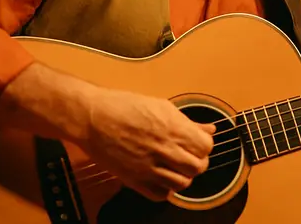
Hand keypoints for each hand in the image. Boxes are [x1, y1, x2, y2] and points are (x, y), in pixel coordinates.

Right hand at [79, 87, 215, 201]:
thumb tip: (209, 128)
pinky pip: (160, 195)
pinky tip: (160, 177)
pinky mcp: (134, 179)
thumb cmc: (122, 105)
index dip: (204, 145)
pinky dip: (164, 189)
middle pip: (198, 167)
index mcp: (174, 128)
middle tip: (188, 156)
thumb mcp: (160, 105)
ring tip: (174, 167)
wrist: (92, 117)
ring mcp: (150, 167)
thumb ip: (187, 121)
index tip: (197, 142)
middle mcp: (165, 150)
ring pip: (182, 184)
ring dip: (182, 176)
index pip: (206, 147)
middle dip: (197, 162)